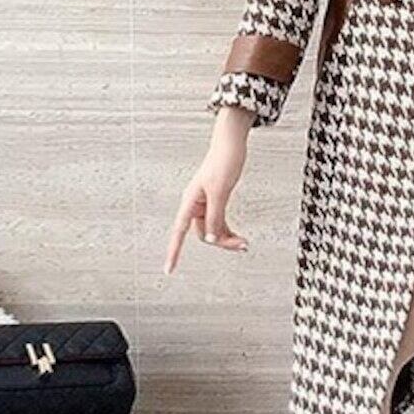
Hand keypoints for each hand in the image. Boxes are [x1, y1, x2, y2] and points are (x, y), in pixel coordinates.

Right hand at [163, 108, 252, 273]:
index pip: (179, 233)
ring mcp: (205, 204)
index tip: (169, 270)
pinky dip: (228, 230)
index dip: (173, 252)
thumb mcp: (220, 192)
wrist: (232, 144)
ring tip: (245, 244)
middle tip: (243, 245)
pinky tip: (239, 236)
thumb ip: (214, 217)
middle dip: (221, 242)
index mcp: (190, 202)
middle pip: (204, 234)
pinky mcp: (216, 201)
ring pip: (213, 230)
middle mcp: (194, 205)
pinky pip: (219, 223)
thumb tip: (212, 239)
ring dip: (227, 238)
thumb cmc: (223, 162)